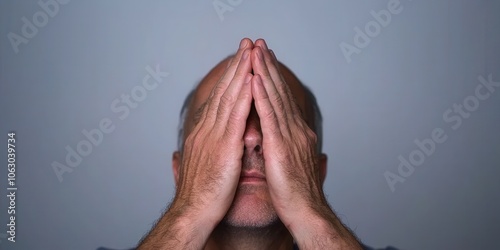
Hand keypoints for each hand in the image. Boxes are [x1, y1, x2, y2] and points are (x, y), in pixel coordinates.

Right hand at [139, 38, 253, 248]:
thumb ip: (200, 151)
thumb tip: (191, 148)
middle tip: (246, 44)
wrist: (193, 211)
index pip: (218, 99)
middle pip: (223, 91)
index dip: (230, 78)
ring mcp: (214, 136)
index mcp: (203, 133)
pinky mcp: (223, 147)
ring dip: (240, 73)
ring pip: (229, 98)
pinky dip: (243, 97)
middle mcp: (207, 129)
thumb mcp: (200, 166)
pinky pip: (235, 117)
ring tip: (251, 53)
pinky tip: (251, 81)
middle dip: (236, 65)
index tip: (239, 61)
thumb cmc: (199, 193)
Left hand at [250, 39, 361, 248]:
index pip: (283, 99)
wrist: (306, 212)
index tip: (265, 59)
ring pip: (275, 98)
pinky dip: (262, 97)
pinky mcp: (281, 147)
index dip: (274, 78)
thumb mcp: (296, 163)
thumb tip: (304, 145)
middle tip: (260, 44)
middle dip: (269, 66)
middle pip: (280, 92)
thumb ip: (296, 148)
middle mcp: (295, 129)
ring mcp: (290, 136)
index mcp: (296, 133)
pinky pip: (269, 117)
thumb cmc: (298, 193)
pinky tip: (255, 80)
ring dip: (264, 73)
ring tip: (255, 52)